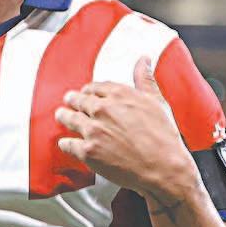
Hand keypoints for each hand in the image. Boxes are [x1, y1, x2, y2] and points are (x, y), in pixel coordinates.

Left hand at [55, 56, 195, 196]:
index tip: (87, 92)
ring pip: (69, 119)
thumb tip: (144, 59)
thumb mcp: (157, 102)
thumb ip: (145, 80)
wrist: (162, 167)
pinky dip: (65, 143)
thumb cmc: (164, 136)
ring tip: (61, 116)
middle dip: (73, 100)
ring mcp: (93, 130)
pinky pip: (67, 144)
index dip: (89, 90)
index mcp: (120, 94)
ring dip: (64, 116)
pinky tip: (65, 143)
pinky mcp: (87, 151)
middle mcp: (103, 109)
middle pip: (79, 100)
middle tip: (69, 101)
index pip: (95, 87)